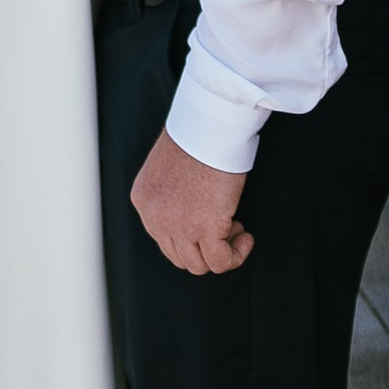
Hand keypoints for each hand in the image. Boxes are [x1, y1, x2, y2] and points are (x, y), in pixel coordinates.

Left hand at [131, 130, 252, 275]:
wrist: (210, 124)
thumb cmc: (198, 135)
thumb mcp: (169, 168)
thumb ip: (171, 194)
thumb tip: (191, 210)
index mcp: (144, 200)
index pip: (163, 238)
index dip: (190, 236)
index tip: (209, 221)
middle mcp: (155, 216)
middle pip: (178, 256)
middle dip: (204, 247)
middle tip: (224, 227)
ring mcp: (177, 225)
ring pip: (198, 265)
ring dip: (221, 251)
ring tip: (235, 229)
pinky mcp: (203, 228)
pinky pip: (220, 262)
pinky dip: (235, 255)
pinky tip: (244, 236)